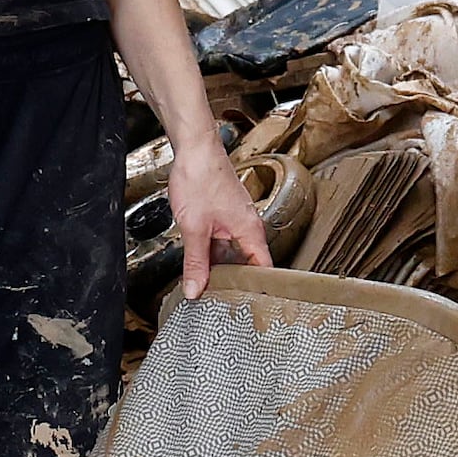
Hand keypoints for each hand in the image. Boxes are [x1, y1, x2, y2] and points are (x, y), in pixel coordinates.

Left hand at [164, 135, 271, 302]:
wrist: (193, 147)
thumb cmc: (200, 177)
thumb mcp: (194, 228)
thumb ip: (195, 262)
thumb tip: (196, 289)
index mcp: (250, 231)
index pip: (264, 270)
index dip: (258, 290)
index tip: (250, 308)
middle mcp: (247, 226)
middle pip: (246, 264)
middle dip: (234, 283)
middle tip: (222, 305)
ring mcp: (234, 220)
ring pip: (231, 253)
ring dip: (220, 268)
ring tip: (208, 289)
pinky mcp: (222, 215)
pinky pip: (222, 242)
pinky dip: (212, 254)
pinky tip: (199, 263)